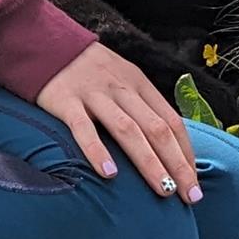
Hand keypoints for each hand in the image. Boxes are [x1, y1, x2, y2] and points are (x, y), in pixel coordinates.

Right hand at [35, 43, 200, 203]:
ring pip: (128, 130)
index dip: (187, 153)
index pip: (172, 121)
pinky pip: (83, 128)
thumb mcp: (120, 78)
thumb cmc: (87, 71)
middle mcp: (121, 88)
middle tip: (190, 196)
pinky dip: (97, 151)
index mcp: (138, 84)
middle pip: (157, 128)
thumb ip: (139, 107)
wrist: (43, 42)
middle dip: (177, 164)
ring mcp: (94, 94)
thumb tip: (163, 147)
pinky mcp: (65, 100)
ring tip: (164, 190)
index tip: (194, 182)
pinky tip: (109, 174)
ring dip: (149, 162)